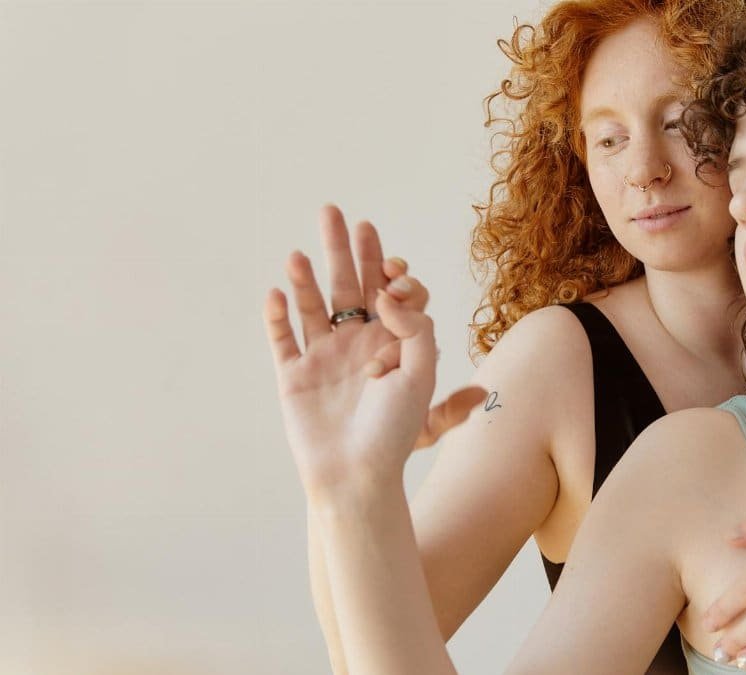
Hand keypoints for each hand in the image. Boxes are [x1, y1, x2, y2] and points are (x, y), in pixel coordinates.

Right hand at [263, 204, 485, 497]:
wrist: (356, 474)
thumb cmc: (393, 430)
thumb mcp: (421, 373)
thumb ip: (415, 327)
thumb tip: (385, 294)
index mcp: (392, 343)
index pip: (392, 293)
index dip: (393, 274)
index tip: (393, 277)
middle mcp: (357, 344)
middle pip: (349, 286)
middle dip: (344, 249)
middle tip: (336, 212)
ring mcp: (323, 358)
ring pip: (313, 306)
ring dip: (306, 277)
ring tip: (301, 251)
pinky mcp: (293, 376)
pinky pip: (281, 338)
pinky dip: (277, 315)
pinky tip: (277, 292)